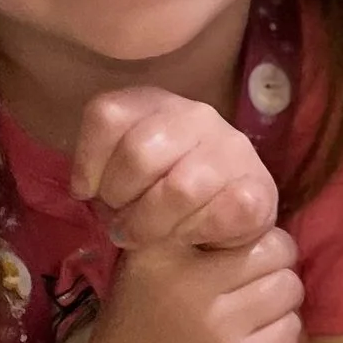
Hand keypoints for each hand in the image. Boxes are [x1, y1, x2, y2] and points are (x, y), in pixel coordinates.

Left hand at [73, 87, 278, 251]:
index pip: (107, 115)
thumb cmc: (160, 194)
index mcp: (156, 103)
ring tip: (145, 238)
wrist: (225, 218)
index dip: (88, 162)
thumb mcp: (122, 171)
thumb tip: (84, 189)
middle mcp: (196, 116)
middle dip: (119, 199)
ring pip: (179, 189)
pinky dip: (193, 234)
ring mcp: (232, 149)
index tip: (87, 192)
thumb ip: (99, 169)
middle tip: (119, 222)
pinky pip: (218, 215)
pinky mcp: (259, 189)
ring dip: (151, 225)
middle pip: (139, 153)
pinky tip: (187, 238)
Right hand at [78, 226, 304, 342]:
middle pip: (276, 247)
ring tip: (254, 313)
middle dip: (276, 262)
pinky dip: (280, 335)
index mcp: (159, 249)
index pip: (234, 211)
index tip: (234, 249)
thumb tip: (252, 204)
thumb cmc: (139, 332)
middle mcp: (187, 281)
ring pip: (290, 287)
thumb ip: (189, 237)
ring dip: (281, 300)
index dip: (246, 229)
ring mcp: (216, 325)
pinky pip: (291, 330)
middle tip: (256, 281)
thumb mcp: (145, 270)